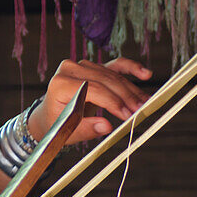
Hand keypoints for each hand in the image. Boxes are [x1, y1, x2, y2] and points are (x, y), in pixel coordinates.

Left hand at [30, 58, 152, 144]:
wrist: (50, 115)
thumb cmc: (57, 124)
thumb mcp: (67, 131)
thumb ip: (86, 128)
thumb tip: (107, 126)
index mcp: (60, 84)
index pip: (93, 89)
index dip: (113, 102)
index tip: (128, 115)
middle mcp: (70, 69)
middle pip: (105, 81)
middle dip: (125, 97)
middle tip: (142, 110)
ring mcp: (81, 65)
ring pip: (112, 75)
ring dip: (131, 90)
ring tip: (146, 102)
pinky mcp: (92, 67)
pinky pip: (114, 65)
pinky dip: (130, 68)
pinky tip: (145, 73)